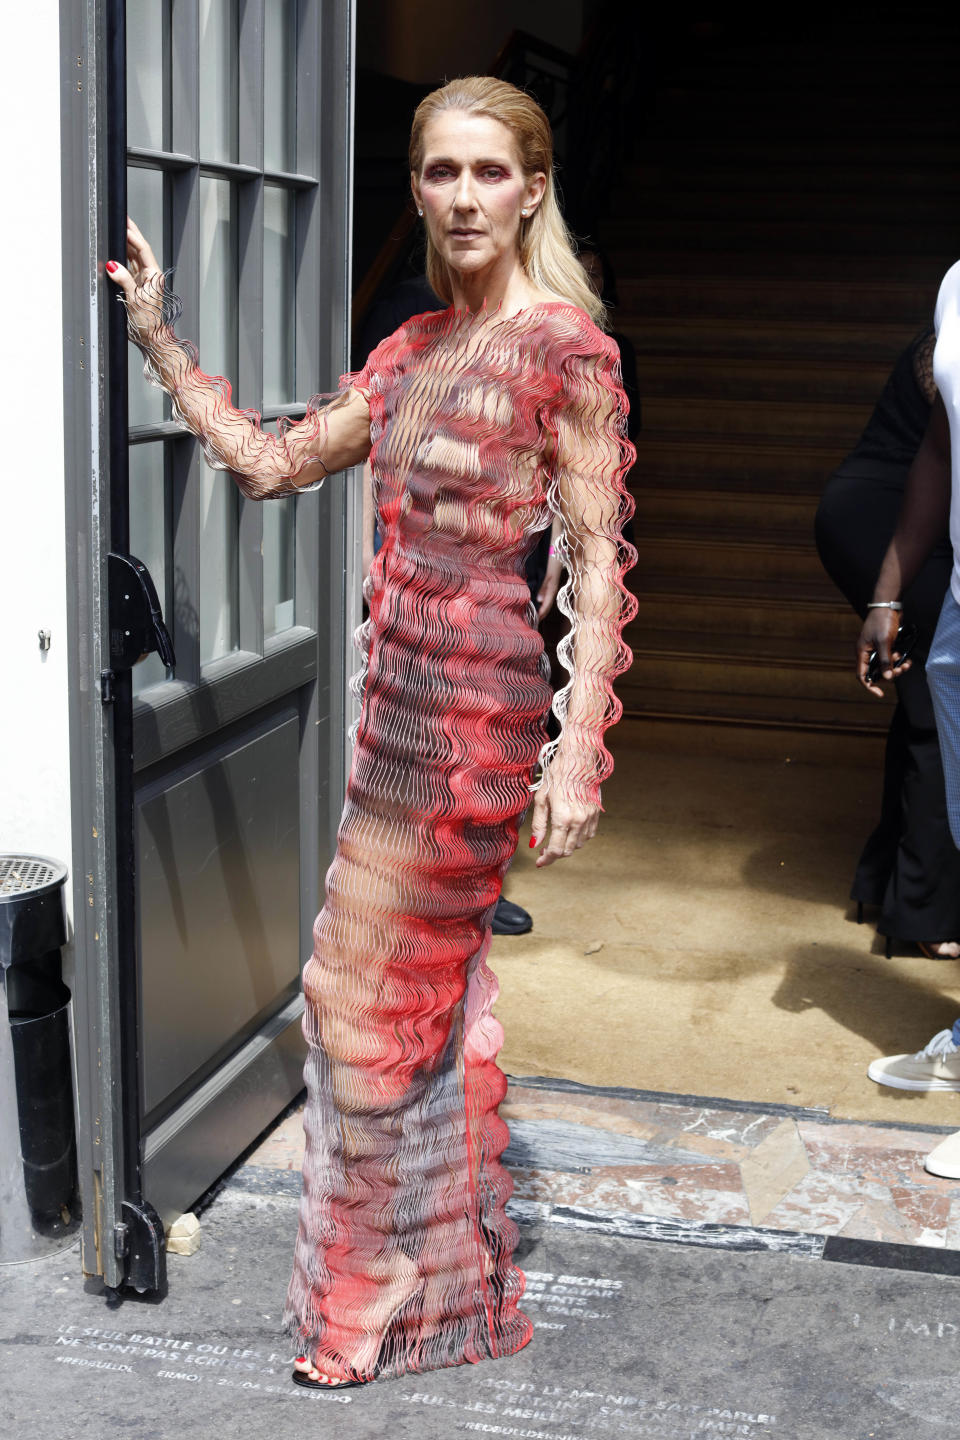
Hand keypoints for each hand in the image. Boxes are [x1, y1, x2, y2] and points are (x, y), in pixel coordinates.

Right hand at [104, 216, 165, 342]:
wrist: (150, 337)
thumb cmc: (147, 322)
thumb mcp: (134, 300)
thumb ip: (124, 280)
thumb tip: (112, 264)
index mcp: (154, 276)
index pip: (143, 250)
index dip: (133, 236)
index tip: (124, 225)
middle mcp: (150, 276)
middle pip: (139, 249)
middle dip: (131, 233)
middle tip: (122, 218)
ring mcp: (143, 280)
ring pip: (134, 257)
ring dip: (126, 243)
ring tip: (118, 228)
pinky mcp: (137, 286)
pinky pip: (129, 267)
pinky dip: (122, 257)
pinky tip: (117, 249)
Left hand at [529, 765, 599, 866]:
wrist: (579, 758)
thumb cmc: (557, 774)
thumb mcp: (541, 798)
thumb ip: (538, 823)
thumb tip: (535, 844)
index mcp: (563, 818)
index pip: (556, 850)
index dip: (547, 860)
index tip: (539, 862)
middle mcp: (579, 820)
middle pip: (568, 850)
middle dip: (555, 854)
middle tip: (544, 851)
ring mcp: (590, 817)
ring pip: (579, 844)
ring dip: (567, 846)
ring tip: (555, 839)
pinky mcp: (596, 813)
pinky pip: (589, 834)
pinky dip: (578, 838)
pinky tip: (569, 831)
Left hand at [536, 554, 563, 619]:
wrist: (557, 545)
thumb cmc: (553, 559)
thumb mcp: (548, 574)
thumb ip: (543, 586)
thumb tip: (539, 600)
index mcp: (552, 587)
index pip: (546, 605)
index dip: (540, 614)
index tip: (534, 622)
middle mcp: (552, 587)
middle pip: (547, 604)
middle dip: (541, 613)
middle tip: (533, 621)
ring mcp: (552, 583)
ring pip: (546, 599)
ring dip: (540, 607)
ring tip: (533, 613)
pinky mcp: (549, 578)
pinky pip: (544, 592)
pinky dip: (540, 599)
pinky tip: (535, 600)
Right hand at [856, 606, 910, 696]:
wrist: (888, 605)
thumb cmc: (882, 621)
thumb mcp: (884, 642)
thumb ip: (885, 660)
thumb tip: (888, 677)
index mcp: (862, 652)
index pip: (862, 675)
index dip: (870, 686)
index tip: (879, 693)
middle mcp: (867, 652)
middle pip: (877, 672)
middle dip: (890, 674)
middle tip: (901, 670)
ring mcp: (876, 649)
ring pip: (886, 665)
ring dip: (896, 667)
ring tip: (906, 663)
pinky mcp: (885, 645)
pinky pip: (891, 658)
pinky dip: (899, 660)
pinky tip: (906, 658)